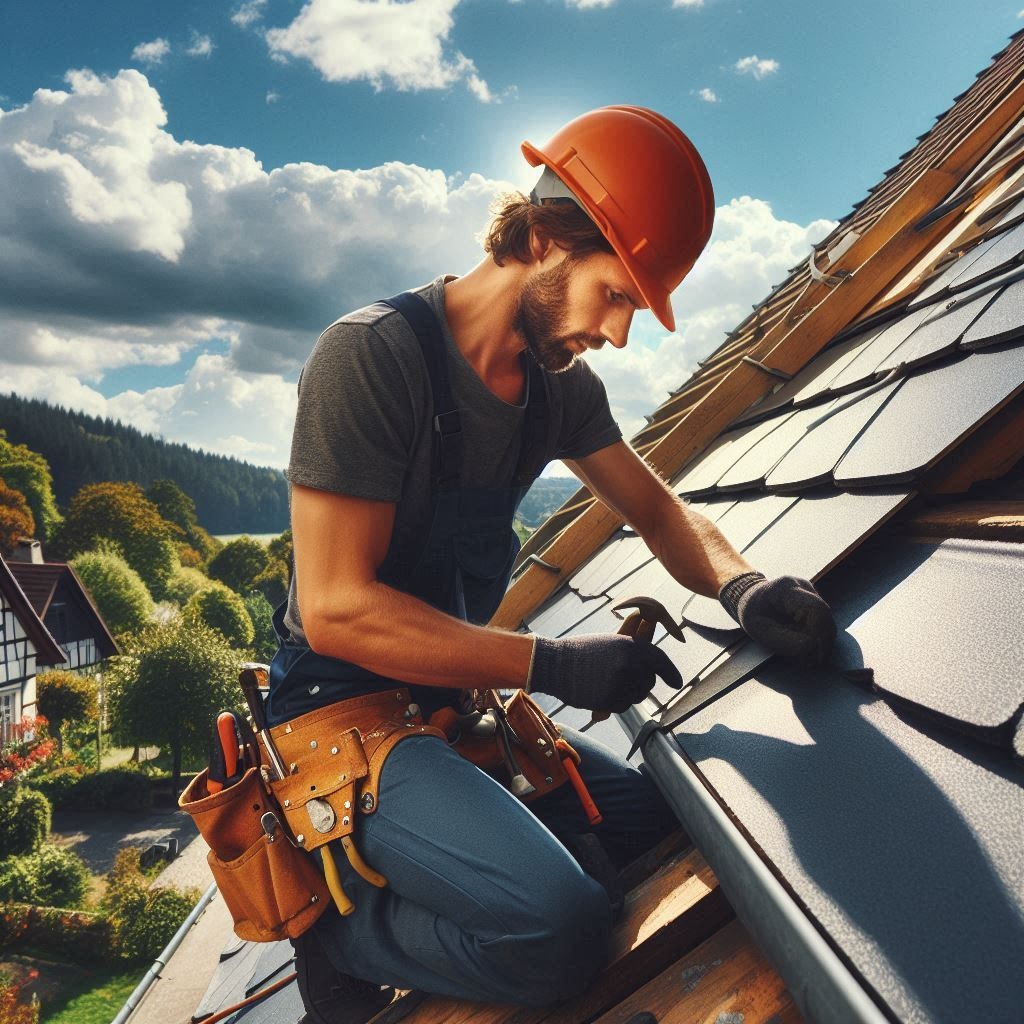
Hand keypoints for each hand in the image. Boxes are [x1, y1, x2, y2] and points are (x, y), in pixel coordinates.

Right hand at [527, 634, 683, 712]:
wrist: (554, 664)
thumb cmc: (581, 651)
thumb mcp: (610, 642)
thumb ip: (633, 647)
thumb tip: (654, 640)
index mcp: (631, 646)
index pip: (660, 661)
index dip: (670, 673)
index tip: (677, 683)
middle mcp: (629, 665)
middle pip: (649, 681)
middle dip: (643, 682)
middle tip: (626, 678)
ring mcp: (620, 685)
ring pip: (637, 696)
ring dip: (629, 692)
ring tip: (608, 681)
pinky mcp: (610, 701)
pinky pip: (623, 706)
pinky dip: (616, 702)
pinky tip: (601, 690)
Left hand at [719, 572, 835, 664]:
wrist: (751, 601)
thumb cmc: (753, 614)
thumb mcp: (761, 631)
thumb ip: (784, 641)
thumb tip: (811, 646)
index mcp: (787, 589)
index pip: (816, 608)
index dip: (820, 631)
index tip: (813, 650)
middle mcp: (803, 587)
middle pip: (825, 616)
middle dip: (822, 642)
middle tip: (812, 663)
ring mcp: (811, 593)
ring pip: (826, 621)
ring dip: (821, 643)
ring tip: (808, 661)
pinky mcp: (814, 603)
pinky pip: (823, 623)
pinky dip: (818, 639)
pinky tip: (809, 653)